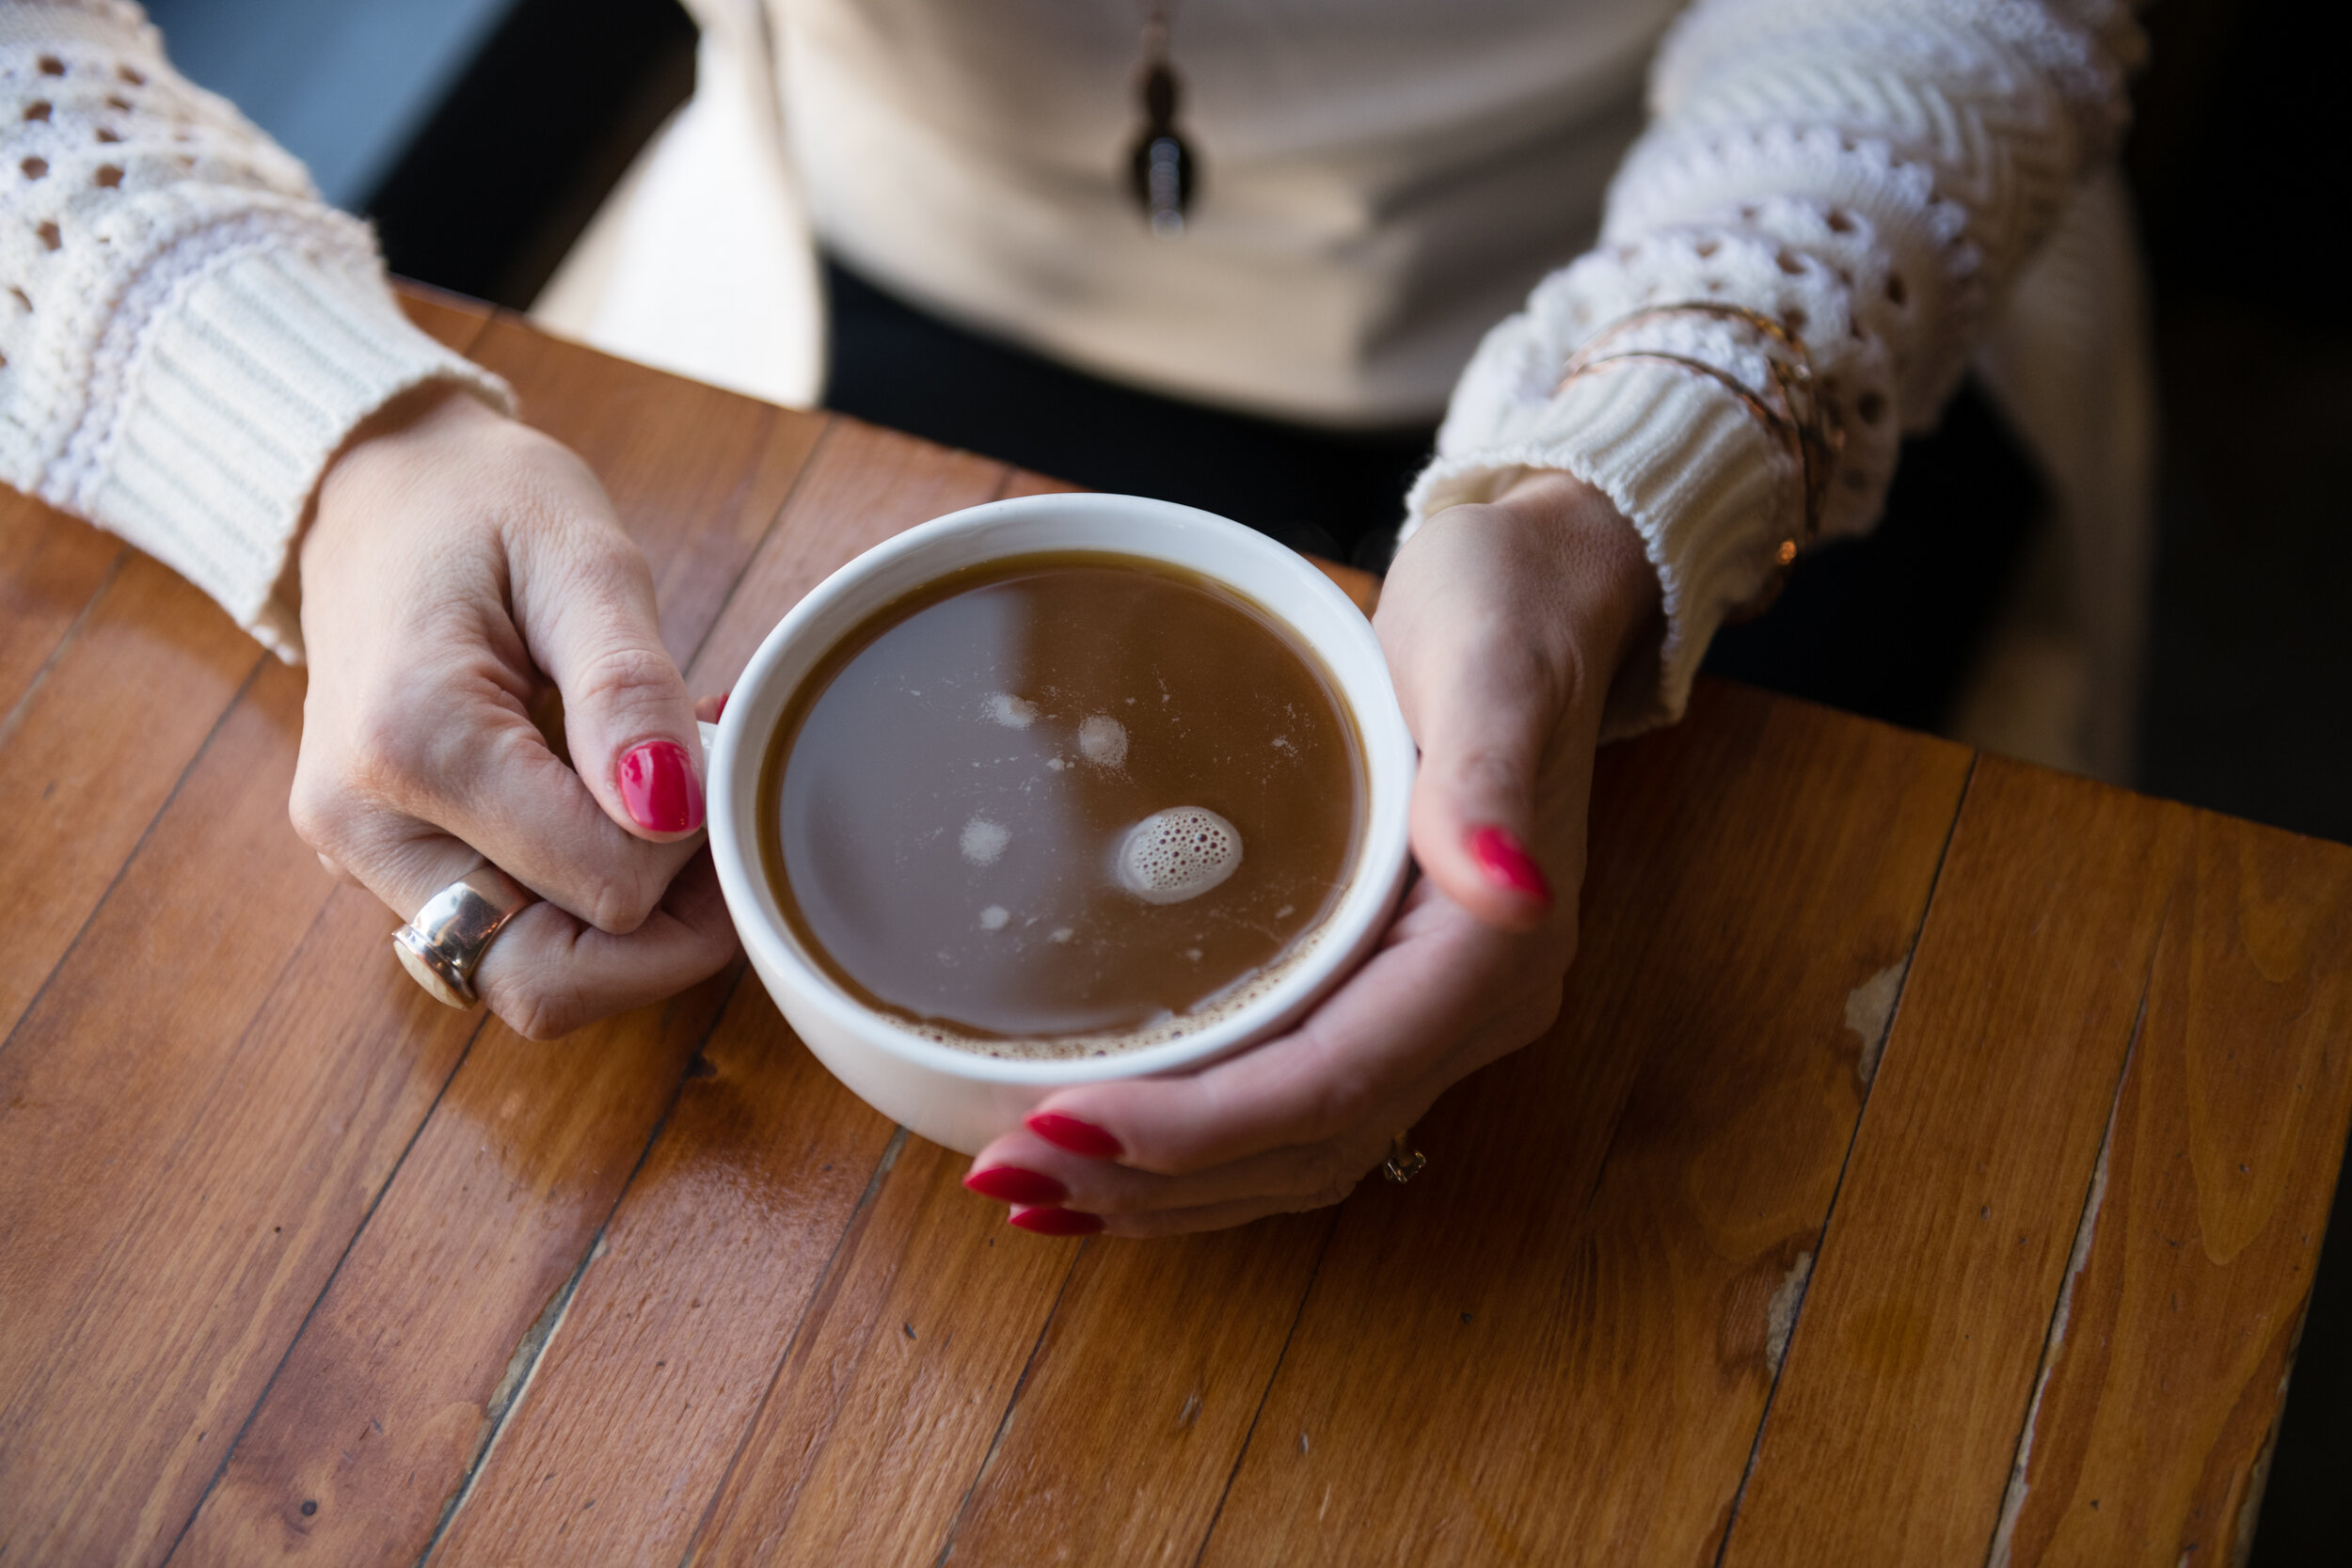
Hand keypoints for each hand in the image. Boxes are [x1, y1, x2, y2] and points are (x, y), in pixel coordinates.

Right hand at [290, 385, 737, 1038]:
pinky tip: (614, 815)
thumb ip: (627, 688)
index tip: (715, 754)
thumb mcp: (581, 556)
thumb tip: (672, 810)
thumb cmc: (484, 503)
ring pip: (523, 980)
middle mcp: (363, 824)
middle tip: (716, 824)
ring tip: (666, 808)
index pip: (606, 889)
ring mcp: (361, 855)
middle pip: (546, 983)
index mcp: (411, 743)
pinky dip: (578, 906)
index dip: (694, 846)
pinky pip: (499, 939)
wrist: (379, 486)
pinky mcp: (380, 864)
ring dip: (625, 929)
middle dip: (664, 933)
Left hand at [963, 471, 1660, 1234]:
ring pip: (1296, 1153)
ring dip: (1166, 1185)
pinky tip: (1111, 1149)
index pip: (1331, 1085)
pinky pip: (1293, 1110)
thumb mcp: (1494, 661)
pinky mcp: (1389, 994)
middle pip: (1303, 1145)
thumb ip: (1492, 777)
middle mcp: (1471, 1008)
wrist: (1539, 591)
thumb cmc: (1506, 608)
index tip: (1064, 1123)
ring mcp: (1432, 1011)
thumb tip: (1506, 888)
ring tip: (1034, 1185)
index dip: (1196, 1126)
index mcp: (1492, 951)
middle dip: (1155, 1174)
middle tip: (1005, 1169)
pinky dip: (1199, 1148)